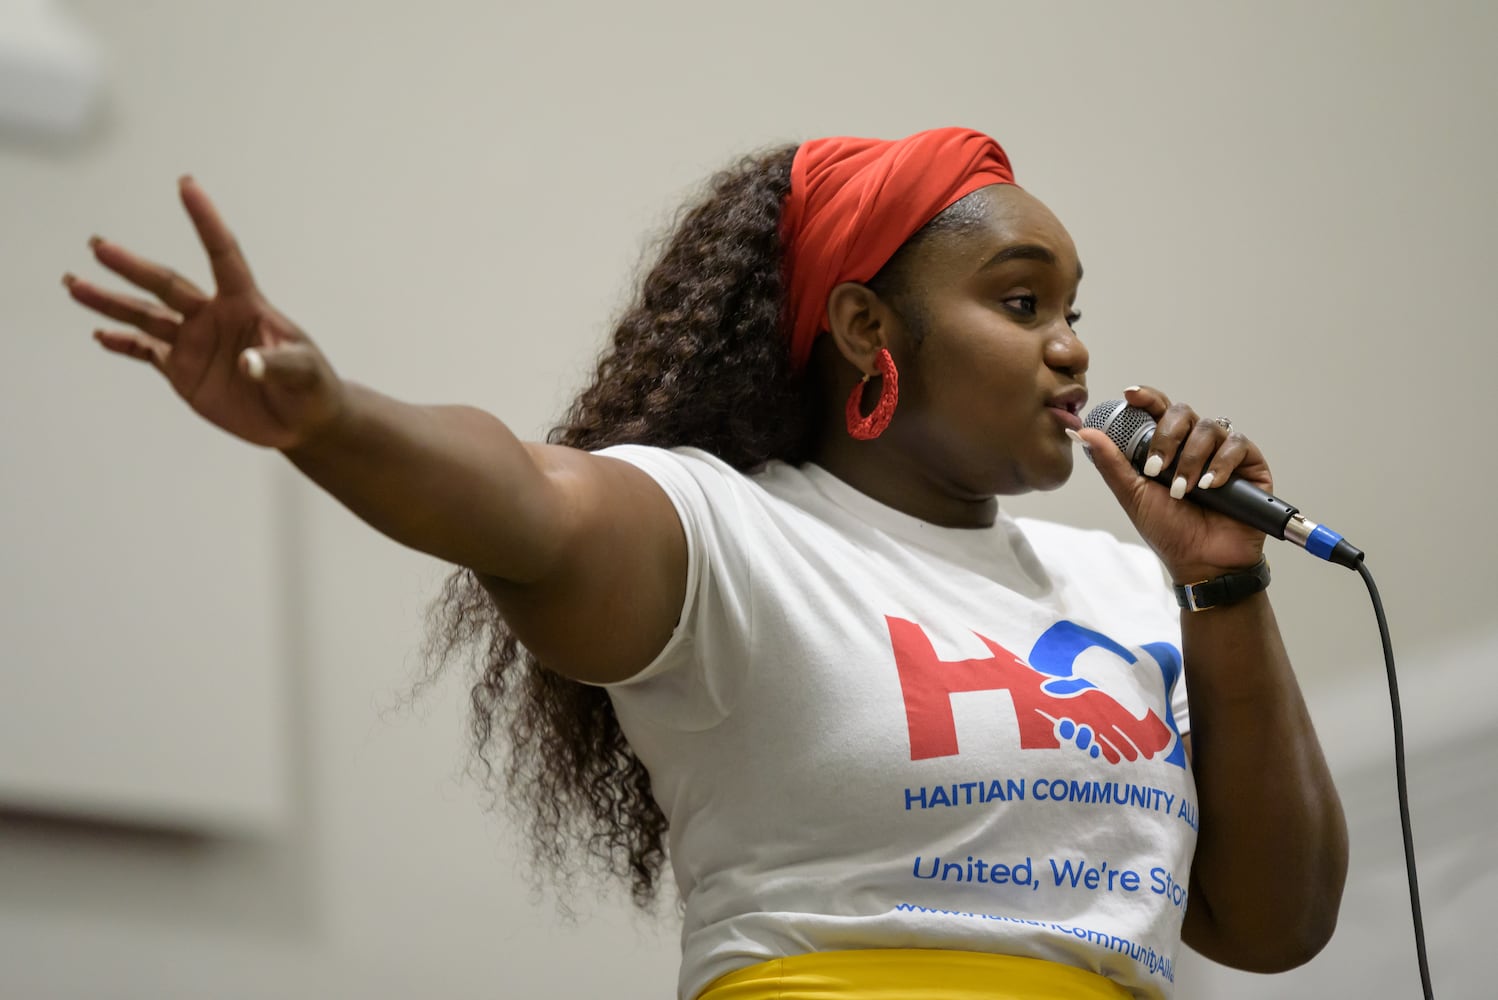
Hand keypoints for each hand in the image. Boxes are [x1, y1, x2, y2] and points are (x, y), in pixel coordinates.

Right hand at [64, 176, 344, 449]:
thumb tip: (247, 363)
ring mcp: (194, 342)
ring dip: (110, 302)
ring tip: (75, 285)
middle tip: (98, 246)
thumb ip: (277, 364)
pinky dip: (122, 343)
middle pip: (167, 285)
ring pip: (145, 316)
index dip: (206, 221)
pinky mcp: (183, 371)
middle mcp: (213, 316)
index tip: (187, 184)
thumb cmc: (311, 387)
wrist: (301, 421)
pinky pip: (145, 352)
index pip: (222, 254)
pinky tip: (100, 334)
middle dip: (132, 267)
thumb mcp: (304, 373)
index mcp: (246, 304)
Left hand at [1076, 385, 1269, 582]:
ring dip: (1191, 459)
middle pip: (1182, 412)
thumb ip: (1111, 462)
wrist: (1201, 561)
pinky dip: (1220, 464)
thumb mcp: (1133, 495)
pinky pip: (1237, 444)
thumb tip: (1081, 433)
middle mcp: (1194, 444)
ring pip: (1208, 428)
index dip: (1147, 397)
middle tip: (1156, 469)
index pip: (1158, 410)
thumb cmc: (1168, 530)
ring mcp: (1222, 452)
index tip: (1130, 396)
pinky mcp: (1250, 464)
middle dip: (1167, 437)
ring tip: (1184, 491)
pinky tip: (1210, 486)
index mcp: (1167, 447)